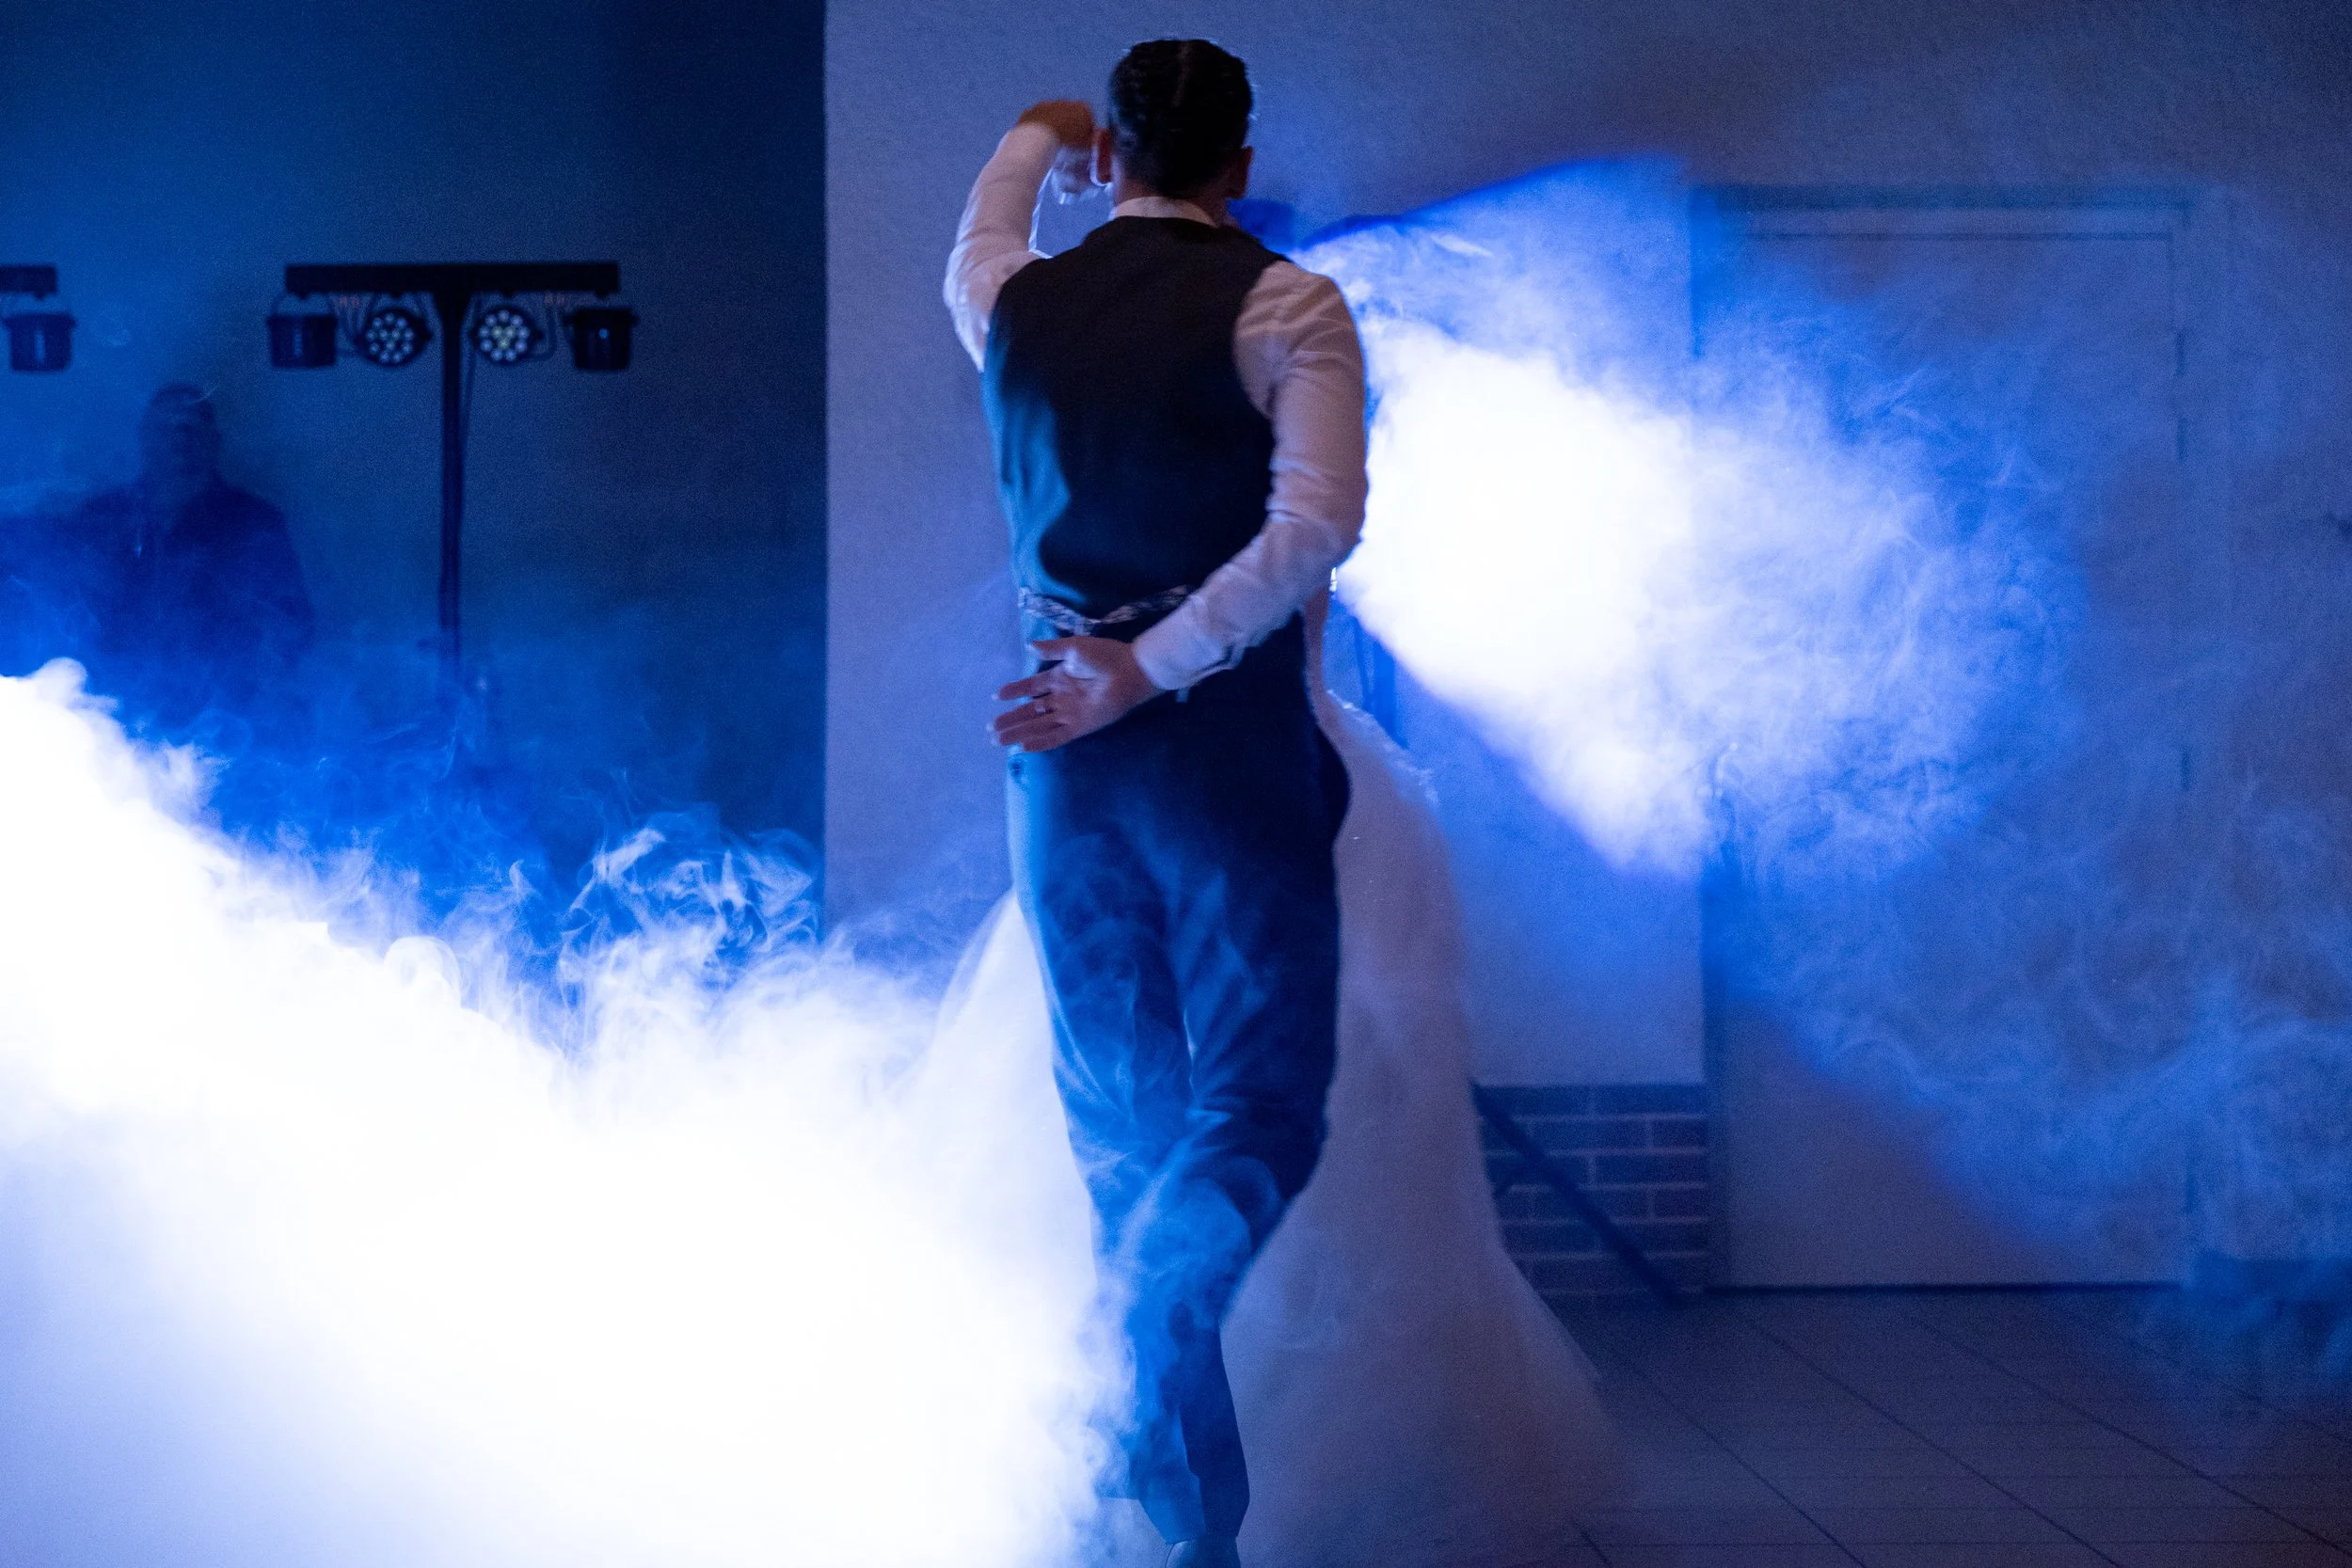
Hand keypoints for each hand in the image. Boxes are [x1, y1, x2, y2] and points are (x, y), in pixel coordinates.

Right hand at [991, 637, 1161, 751]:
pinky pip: (1056, 737)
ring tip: (997, 740)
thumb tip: (1029, 645)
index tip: (996, 697)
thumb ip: (1051, 650)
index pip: (1031, 687)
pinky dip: (1040, 743)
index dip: (1014, 691)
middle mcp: (1061, 697)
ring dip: (1018, 733)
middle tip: (990, 728)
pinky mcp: (1080, 726)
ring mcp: (1069, 713)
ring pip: (1038, 726)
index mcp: (1059, 677)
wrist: (1130, 670)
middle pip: (1030, 711)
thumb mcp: (1074, 647)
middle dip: (1011, 720)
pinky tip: (1023, 747)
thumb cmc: (1105, 655)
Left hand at [1015, 99, 1095, 148]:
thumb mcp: (1087, 144)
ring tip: (1051, 143)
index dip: (1086, 130)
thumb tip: (1096, 138)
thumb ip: (1093, 140)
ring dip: (1053, 125)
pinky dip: (1039, 127)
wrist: (1040, 135)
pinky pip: (1037, 120)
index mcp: (1083, 108)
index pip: (1089, 117)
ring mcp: (1047, 104)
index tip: (1082, 142)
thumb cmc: (1068, 140)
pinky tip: (1038, 140)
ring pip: (1053, 115)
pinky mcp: (1031, 111)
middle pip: (1070, 114)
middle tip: (1067, 143)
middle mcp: (1066, 101)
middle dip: (1069, 125)